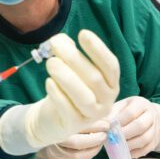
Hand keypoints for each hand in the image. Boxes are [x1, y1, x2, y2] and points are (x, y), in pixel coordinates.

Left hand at [0, 30, 119, 154]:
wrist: (52, 117)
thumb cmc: (65, 88)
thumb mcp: (69, 68)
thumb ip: (67, 51)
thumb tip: (61, 41)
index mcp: (110, 83)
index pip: (110, 66)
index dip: (98, 49)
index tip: (83, 34)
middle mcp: (106, 100)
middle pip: (95, 79)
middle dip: (75, 59)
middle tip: (55, 44)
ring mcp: (91, 115)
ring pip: (84, 97)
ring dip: (67, 77)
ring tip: (50, 62)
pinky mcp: (73, 125)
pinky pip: (67, 109)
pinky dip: (58, 94)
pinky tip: (49, 82)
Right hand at [38, 120, 108, 158]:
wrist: (35, 127)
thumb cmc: (54, 116)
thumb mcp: (65, 110)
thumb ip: (81, 113)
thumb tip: (105, 116)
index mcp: (53, 125)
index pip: (77, 127)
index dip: (95, 126)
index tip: (107, 124)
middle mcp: (51, 140)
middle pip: (77, 143)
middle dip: (95, 139)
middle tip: (105, 134)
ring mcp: (52, 153)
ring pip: (78, 156)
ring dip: (93, 149)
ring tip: (101, 141)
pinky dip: (87, 156)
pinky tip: (92, 148)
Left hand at [109, 96, 159, 157]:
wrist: (151, 117)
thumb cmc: (130, 110)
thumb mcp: (121, 106)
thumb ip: (112, 113)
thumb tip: (103, 123)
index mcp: (141, 104)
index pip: (130, 113)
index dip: (119, 121)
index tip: (108, 127)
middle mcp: (151, 116)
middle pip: (139, 126)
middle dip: (124, 133)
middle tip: (112, 138)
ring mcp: (155, 129)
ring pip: (144, 139)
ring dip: (129, 144)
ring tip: (116, 145)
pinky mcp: (154, 142)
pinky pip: (145, 149)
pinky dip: (134, 152)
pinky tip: (124, 151)